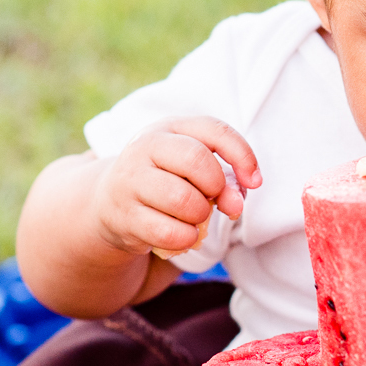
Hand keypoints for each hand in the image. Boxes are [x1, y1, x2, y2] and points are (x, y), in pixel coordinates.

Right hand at [91, 117, 261, 255]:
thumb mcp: (195, 169)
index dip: (242, 156)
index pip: (215, 130)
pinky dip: (187, 238)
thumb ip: (226, 179)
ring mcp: (130, 181)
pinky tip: (183, 233)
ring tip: (194, 216)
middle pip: (197, 161)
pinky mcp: (124, 216)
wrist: (111, 202)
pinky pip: (170, 233)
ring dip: (201, 215)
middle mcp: (145, 147)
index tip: (254, 182)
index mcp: (171, 127)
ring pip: (184, 200)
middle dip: (216, 186)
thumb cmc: (167, 179)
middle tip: (213, 198)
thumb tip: (236, 203)